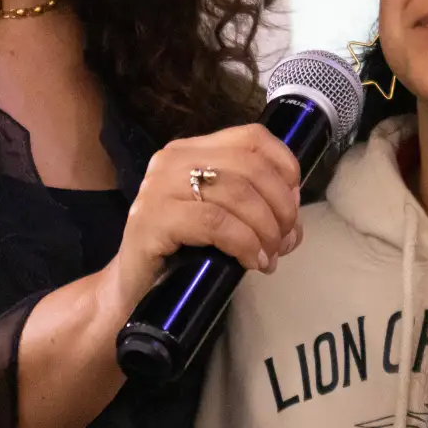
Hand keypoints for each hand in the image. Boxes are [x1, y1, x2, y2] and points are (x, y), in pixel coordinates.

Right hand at [102, 124, 301, 311]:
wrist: (133, 290)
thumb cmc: (181, 253)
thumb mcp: (224, 221)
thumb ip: (257, 209)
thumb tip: (295, 221)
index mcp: (192, 150)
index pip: (251, 137)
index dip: (284, 166)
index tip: (295, 201)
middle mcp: (172, 159)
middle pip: (250, 166)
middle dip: (280, 206)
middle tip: (285, 240)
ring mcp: (159, 187)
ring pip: (236, 193)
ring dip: (265, 228)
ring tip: (269, 256)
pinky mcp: (153, 219)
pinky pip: (215, 222)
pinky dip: (244, 242)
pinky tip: (252, 261)